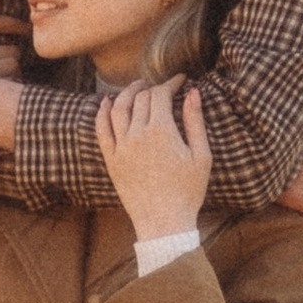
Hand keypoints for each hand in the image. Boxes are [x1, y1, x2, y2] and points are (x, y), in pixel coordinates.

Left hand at [96, 80, 213, 240]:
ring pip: (118, 108)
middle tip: (163, 87)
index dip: (171, 83)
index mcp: (161, 130)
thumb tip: (193, 92)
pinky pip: (101, 129)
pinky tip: (106, 102)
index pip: (161, 94)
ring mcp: (121, 147)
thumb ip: (195, 121)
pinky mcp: (111, 160)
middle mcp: (137, 134)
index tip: (181, 80)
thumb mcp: (201, 156)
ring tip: (137, 87)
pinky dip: (102, 112)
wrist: (164, 223)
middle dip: (153, 88)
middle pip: (141, 98)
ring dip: (127, 93)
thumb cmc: (188, 191)